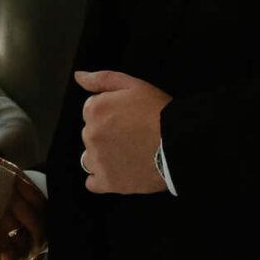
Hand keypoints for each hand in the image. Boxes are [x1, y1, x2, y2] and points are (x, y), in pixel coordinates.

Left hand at [74, 69, 170, 194]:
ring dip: (104, 156)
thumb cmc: (159, 112)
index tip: (128, 118)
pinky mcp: (107, 182)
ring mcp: (98, 160)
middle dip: (107, 134)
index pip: (92, 112)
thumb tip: (79, 76)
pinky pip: (93, 182)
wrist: (180, 143)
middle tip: (133, 135)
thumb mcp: (133, 85)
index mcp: (94, 110)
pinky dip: (103, 178)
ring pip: (91, 158)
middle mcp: (90, 135)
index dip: (112, 114)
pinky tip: (120, 171)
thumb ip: (102, 79)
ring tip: (130, 153)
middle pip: (91, 134)